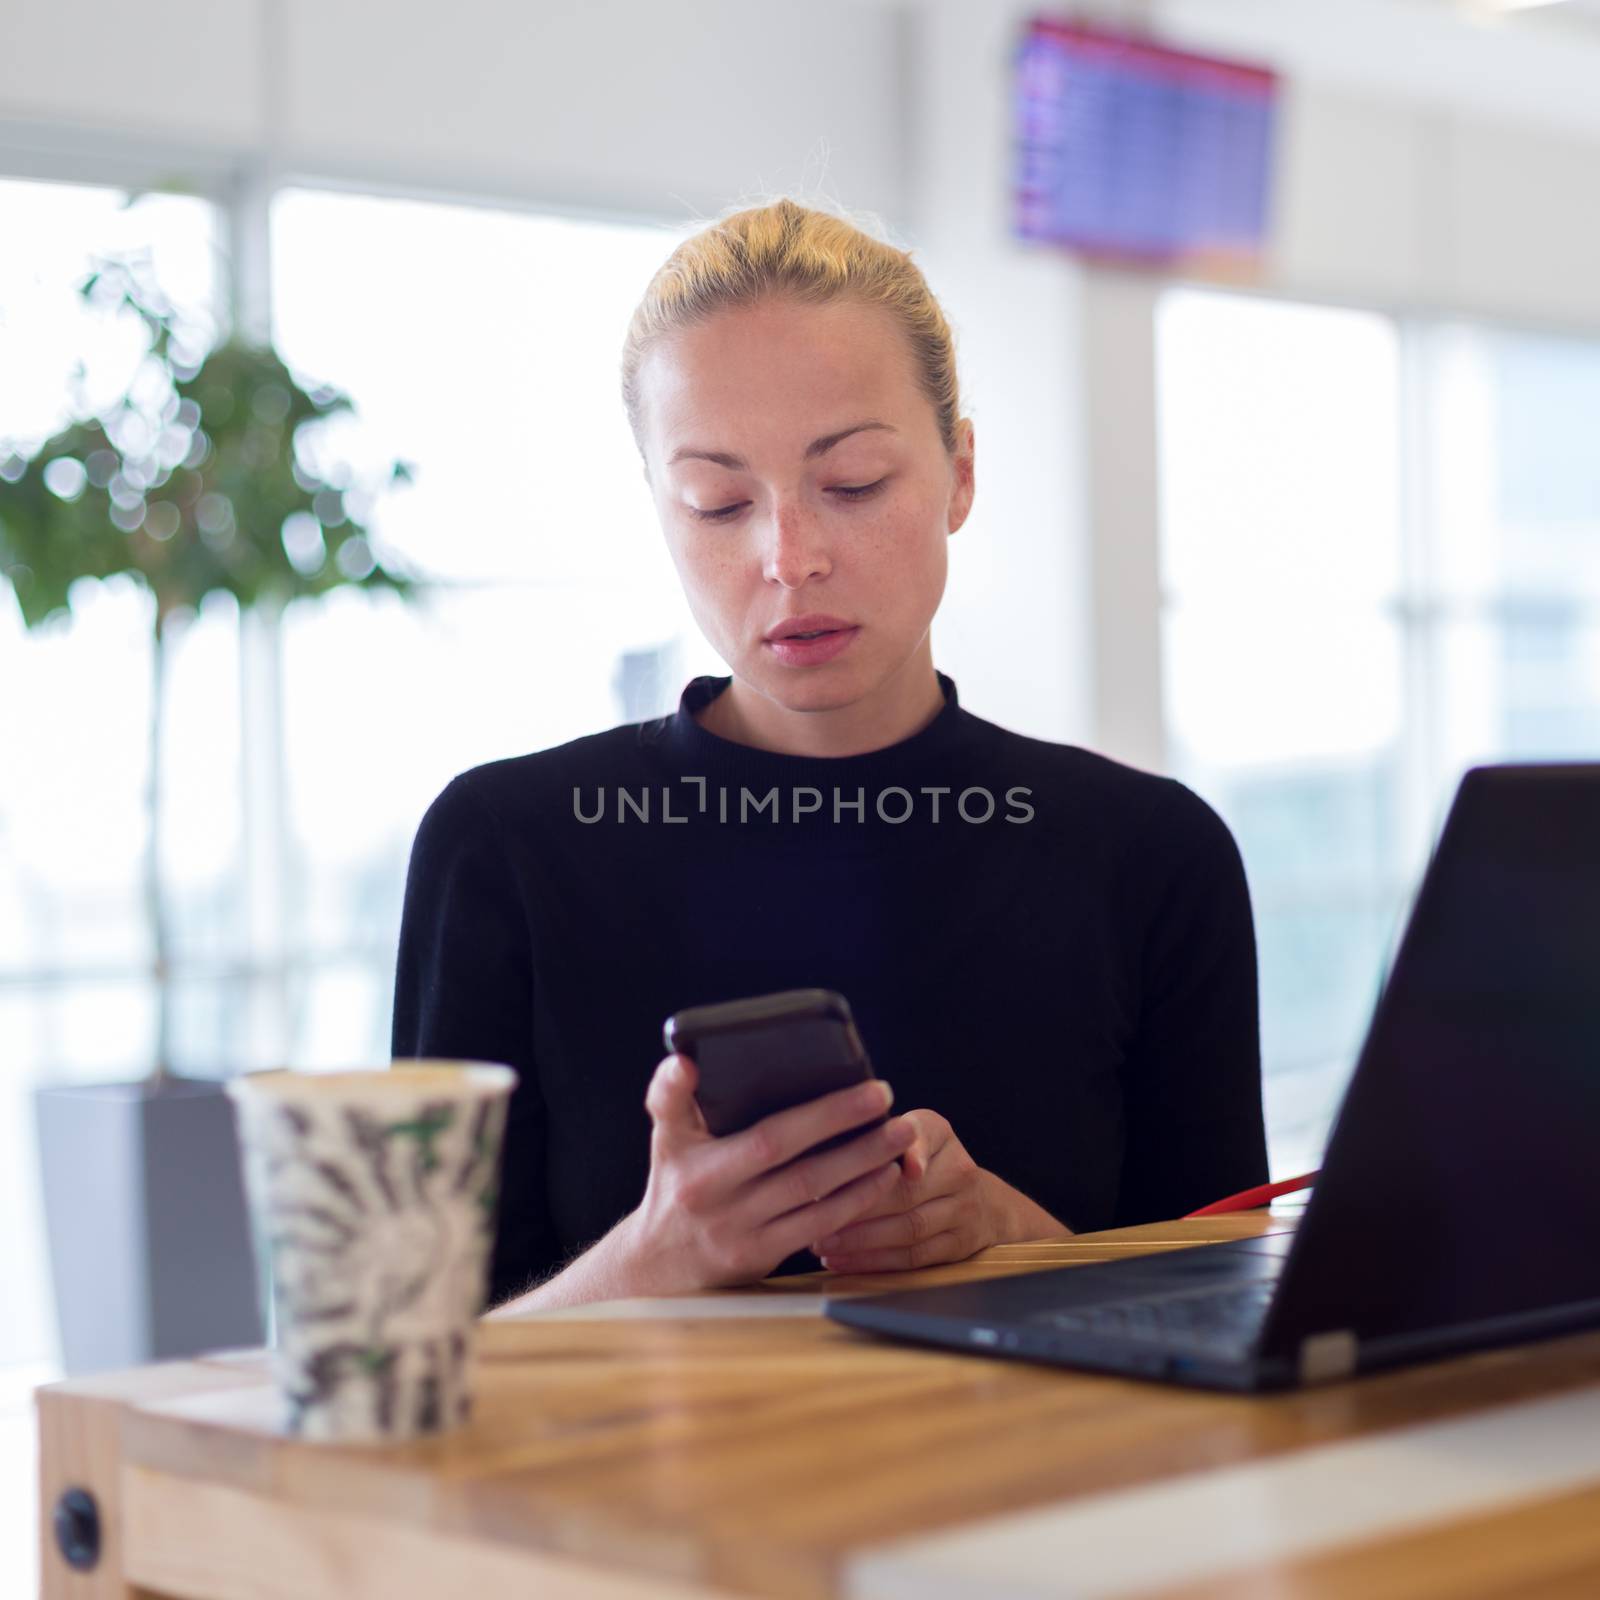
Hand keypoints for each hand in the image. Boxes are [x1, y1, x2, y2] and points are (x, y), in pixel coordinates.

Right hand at [625, 1055, 917, 1293]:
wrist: (657, 1265)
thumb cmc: (673, 1182)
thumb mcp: (664, 1137)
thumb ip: (670, 1095)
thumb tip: (684, 1060)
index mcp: (700, 1165)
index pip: (764, 1137)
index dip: (808, 1116)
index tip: (851, 1087)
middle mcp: (721, 1202)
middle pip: (799, 1164)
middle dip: (847, 1127)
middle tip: (885, 1096)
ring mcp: (743, 1234)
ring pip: (815, 1195)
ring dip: (863, 1164)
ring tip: (900, 1135)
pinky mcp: (762, 1258)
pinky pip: (819, 1226)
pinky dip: (854, 1200)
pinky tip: (882, 1176)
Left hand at [807, 1109, 1009, 1273]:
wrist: (984, 1202)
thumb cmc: (926, 1162)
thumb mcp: (912, 1134)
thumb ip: (877, 1135)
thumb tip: (823, 1144)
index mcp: (941, 1135)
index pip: (925, 1136)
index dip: (910, 1150)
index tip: (889, 1161)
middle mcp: (959, 1171)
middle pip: (907, 1193)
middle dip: (858, 1208)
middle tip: (816, 1214)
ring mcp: (962, 1211)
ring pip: (909, 1228)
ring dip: (862, 1240)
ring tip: (823, 1243)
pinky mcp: (957, 1246)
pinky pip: (914, 1258)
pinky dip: (876, 1262)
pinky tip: (844, 1261)